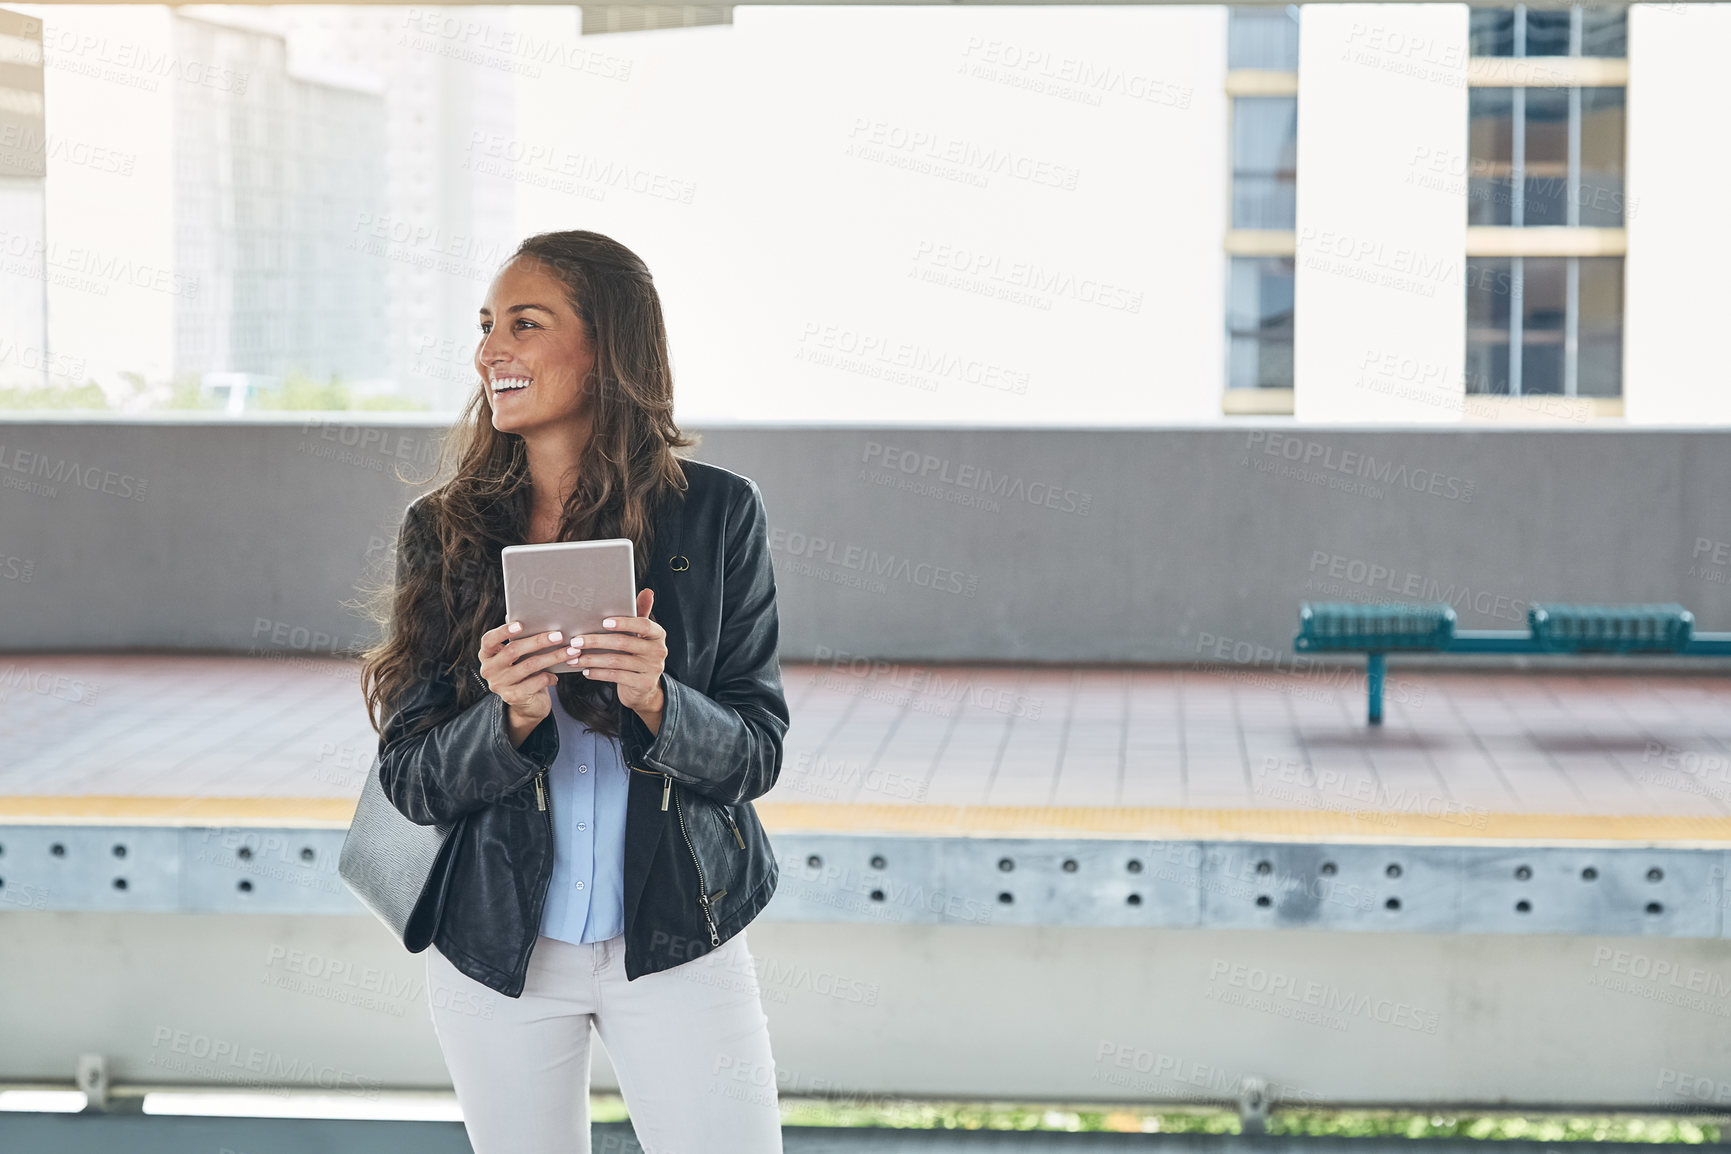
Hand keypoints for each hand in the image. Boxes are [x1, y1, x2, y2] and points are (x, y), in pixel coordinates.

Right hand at [477, 620, 574, 727]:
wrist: (526, 704)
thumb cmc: (524, 671)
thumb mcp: (519, 656)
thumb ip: (521, 639)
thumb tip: (535, 617)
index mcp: (487, 655)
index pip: (489, 640)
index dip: (503, 631)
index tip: (521, 624)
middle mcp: (489, 670)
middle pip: (513, 650)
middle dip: (539, 641)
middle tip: (559, 636)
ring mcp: (500, 684)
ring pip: (529, 665)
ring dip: (553, 657)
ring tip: (571, 652)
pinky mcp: (513, 696)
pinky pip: (536, 682)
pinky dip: (549, 677)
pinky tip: (556, 676)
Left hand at [566, 588, 667, 719]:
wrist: (645, 688)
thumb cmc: (637, 654)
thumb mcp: (640, 635)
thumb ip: (640, 614)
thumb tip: (647, 591)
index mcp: (658, 634)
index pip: (643, 624)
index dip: (624, 623)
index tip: (604, 622)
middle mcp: (659, 650)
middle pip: (624, 642)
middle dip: (596, 641)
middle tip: (575, 640)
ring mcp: (652, 669)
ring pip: (616, 661)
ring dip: (591, 659)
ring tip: (574, 657)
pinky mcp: (643, 684)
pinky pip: (616, 676)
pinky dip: (598, 673)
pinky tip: (585, 670)